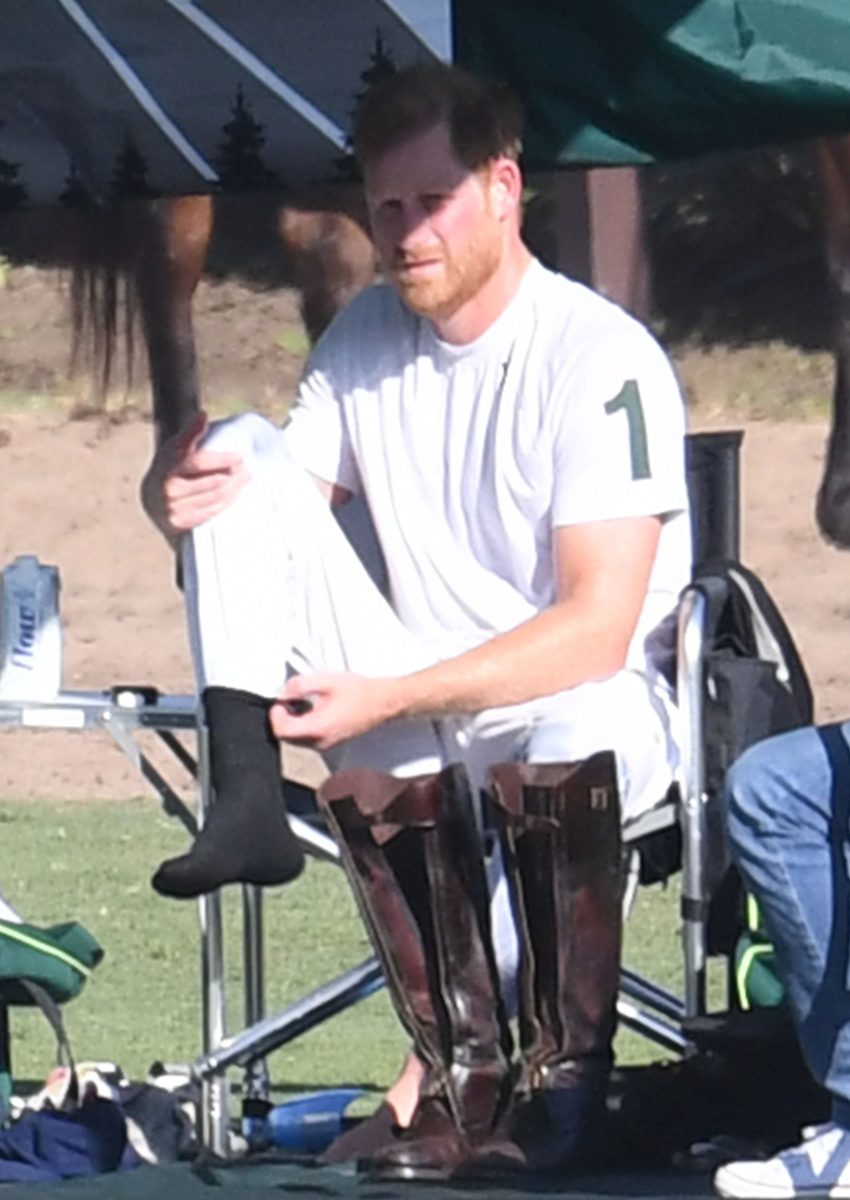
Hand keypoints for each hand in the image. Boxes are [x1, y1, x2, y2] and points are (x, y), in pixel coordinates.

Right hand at [140, 411, 249, 542]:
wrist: (151, 501)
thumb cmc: (168, 469)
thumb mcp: (174, 448)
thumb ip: (190, 433)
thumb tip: (202, 415)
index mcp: (167, 466)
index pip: (197, 461)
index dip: (220, 460)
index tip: (238, 457)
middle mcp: (168, 489)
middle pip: (211, 482)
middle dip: (233, 475)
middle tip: (247, 470)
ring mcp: (173, 508)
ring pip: (214, 498)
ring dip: (234, 489)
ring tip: (245, 480)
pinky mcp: (180, 524)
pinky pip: (210, 512)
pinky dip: (226, 503)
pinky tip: (234, 495)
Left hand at [269, 672, 399, 750]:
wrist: (383, 703)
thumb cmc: (359, 692)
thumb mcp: (326, 681)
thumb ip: (300, 686)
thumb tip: (283, 693)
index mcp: (318, 728)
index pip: (281, 731)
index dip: (275, 714)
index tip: (280, 700)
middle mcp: (320, 742)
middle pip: (286, 737)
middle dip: (282, 718)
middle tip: (289, 699)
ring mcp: (326, 745)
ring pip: (295, 739)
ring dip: (291, 722)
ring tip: (301, 702)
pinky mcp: (330, 742)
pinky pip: (306, 739)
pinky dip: (301, 726)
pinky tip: (311, 709)